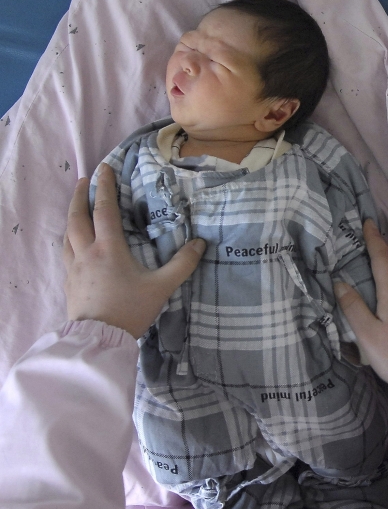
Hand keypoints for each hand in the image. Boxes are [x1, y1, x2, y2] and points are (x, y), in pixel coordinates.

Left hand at [63, 163, 205, 338]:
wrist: (99, 340)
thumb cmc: (130, 310)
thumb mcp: (161, 287)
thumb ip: (182, 264)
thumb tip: (199, 243)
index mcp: (108, 248)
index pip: (104, 209)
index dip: (105, 187)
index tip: (104, 168)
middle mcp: (86, 252)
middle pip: (77, 216)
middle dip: (79, 195)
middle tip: (83, 179)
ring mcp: (73, 267)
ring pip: (67, 233)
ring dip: (72, 214)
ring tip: (77, 205)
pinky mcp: (69, 281)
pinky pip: (66, 250)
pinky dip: (69, 236)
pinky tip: (74, 240)